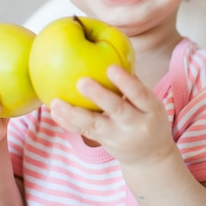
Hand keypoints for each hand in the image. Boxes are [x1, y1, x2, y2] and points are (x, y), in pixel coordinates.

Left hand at [50, 65, 176, 166]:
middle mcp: (136, 125)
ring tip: (55, 102)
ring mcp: (118, 137)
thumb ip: (133, 82)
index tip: (111, 68)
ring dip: (73, 113)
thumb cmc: (148, 117)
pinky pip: (84, 132)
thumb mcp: (150, 102)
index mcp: (151, 110)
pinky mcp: (104, 143)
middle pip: (117, 110)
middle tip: (81, 81)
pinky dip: (68, 122)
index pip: (140, 94)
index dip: (126, 82)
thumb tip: (113, 49)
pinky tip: (54, 111)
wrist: (151, 156)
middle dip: (99, 96)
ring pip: (94, 125)